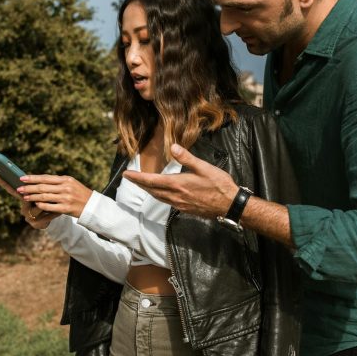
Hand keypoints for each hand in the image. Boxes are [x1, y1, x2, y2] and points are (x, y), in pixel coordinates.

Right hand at [0, 176, 57, 228]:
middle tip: (40, 191)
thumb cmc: (48, 202)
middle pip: (27, 199)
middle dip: (36, 194)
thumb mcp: (42, 194)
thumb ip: (38, 187)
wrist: (54, 217)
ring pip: (38, 207)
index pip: (13, 190)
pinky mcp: (37, 224)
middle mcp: (23, 209)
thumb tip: (32, 176)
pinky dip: (54, 213)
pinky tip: (60, 212)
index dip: (5, 184)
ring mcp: (29, 217)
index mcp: (23, 199)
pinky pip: (46, 216)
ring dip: (48, 204)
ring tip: (56, 202)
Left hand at [17, 174, 92, 217]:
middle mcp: (65, 188)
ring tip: (24, 196)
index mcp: (66, 180)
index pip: (46, 178)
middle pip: (43, 187)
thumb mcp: (71, 184)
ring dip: (32, 197)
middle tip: (19, 188)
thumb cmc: (80, 194)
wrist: (92, 206)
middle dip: (29, 188)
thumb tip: (41, 181)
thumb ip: (58, 182)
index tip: (22, 178)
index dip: (33, 178)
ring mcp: (65, 198)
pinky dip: (41, 205)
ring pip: (44, 197)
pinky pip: (50, 206)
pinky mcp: (65, 208)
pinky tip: (35, 204)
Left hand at [123, 143, 238, 217]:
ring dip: (148, 190)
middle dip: (140, 184)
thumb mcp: (204, 168)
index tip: (126, 174)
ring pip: (158, 197)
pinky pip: (167, 202)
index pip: (152, 181)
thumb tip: (173, 147)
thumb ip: (187, 158)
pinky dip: (159, 196)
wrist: (230, 205)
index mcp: (178, 184)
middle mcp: (176, 196)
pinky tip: (161, 193)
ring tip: (142, 184)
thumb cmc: (220, 186)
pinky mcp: (185, 209)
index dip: (137, 178)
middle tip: (130, 178)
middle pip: (152, 190)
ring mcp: (180, 204)